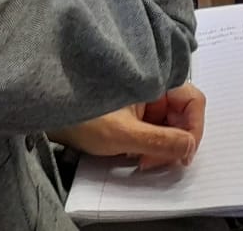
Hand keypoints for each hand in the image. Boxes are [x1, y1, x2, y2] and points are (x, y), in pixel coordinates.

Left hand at [52, 86, 205, 169]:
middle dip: (175, 142)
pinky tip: (135, 155)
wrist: (48, 116)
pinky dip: (150, 146)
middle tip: (155, 162)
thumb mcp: (122, 134)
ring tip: (142, 161)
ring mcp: (144, 101)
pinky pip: (155, 130)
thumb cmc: (80, 116)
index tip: (184, 155)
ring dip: (162, 147)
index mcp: (156, 80)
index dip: (193, 129)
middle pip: (183, 114)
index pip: (193, 101)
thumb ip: (159, 142)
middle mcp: (154, 87)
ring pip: (169, 125)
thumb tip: (188, 148)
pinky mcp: (134, 114)